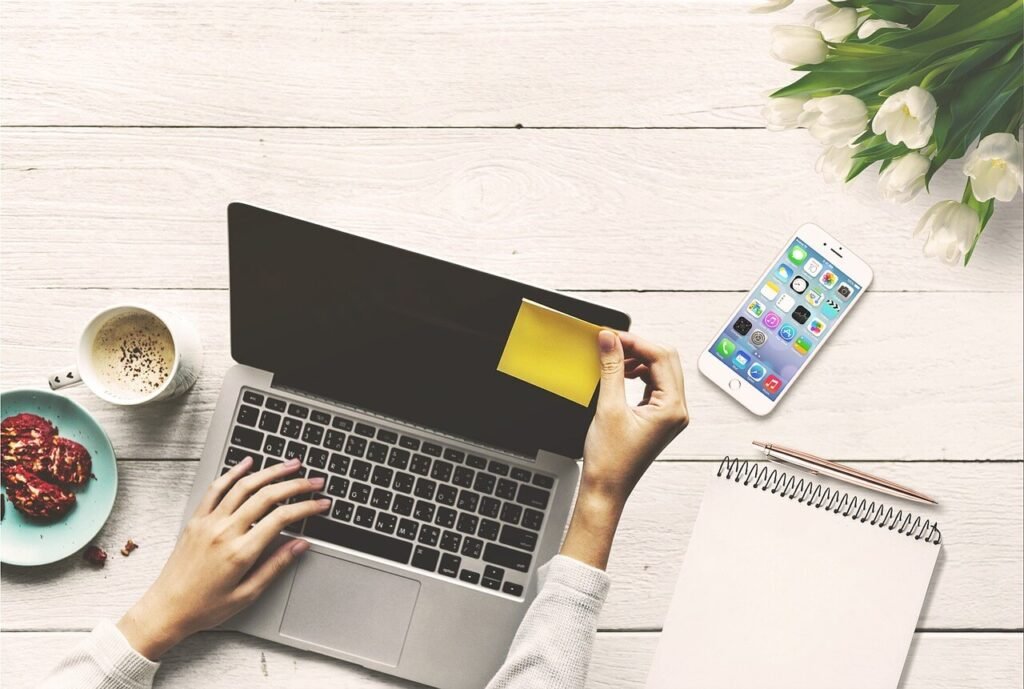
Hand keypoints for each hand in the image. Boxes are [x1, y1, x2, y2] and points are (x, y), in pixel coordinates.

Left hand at [117, 458, 328, 659]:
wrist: (165, 609)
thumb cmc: (204, 607)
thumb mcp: (247, 594)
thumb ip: (275, 566)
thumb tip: (300, 545)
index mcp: (240, 552)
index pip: (281, 518)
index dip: (306, 507)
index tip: (322, 503)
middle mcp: (224, 531)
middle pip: (267, 496)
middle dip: (296, 484)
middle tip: (314, 480)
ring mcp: (208, 522)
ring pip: (244, 486)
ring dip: (270, 472)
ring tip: (290, 465)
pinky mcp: (196, 520)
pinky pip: (216, 488)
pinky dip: (234, 472)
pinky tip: (248, 463)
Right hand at [560, 330, 688, 568]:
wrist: (606, 489)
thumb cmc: (611, 461)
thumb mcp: (608, 407)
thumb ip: (612, 368)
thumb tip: (610, 340)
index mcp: (673, 409)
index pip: (661, 358)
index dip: (636, 342)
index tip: (613, 335)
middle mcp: (677, 411)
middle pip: (665, 361)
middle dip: (639, 347)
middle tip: (612, 342)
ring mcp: (669, 415)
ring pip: (660, 372)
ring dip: (638, 360)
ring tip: (613, 358)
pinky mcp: (658, 419)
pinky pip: (654, 385)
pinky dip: (638, 374)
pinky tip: (621, 374)